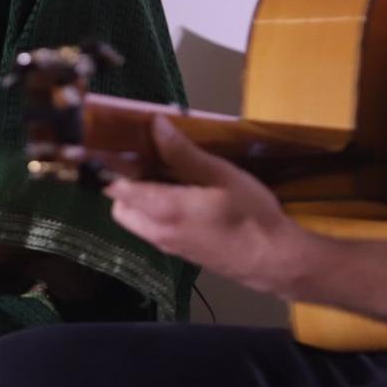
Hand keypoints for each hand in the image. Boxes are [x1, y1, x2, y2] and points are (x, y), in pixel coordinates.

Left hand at [106, 117, 311, 298]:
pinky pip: (153, 227)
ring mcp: (167, 244)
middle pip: (120, 206)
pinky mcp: (179, 250)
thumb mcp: (221, 175)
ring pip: (136, 218)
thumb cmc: (251, 215)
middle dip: (126, 182)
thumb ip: (184, 153)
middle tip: (149, 158)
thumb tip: (155, 125)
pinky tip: (183, 193)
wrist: (274, 261)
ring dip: (141, 197)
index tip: (120, 143)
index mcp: (163, 209)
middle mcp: (157, 231)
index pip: (115, 188)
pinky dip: (156, 209)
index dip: (112, 164)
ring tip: (169, 173)